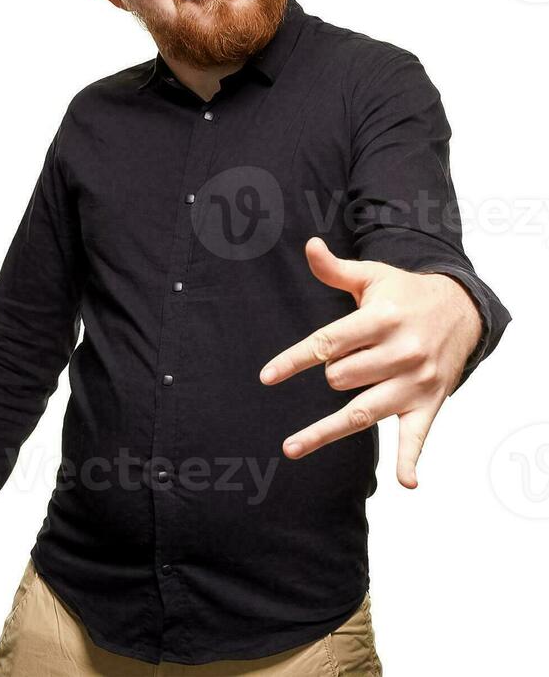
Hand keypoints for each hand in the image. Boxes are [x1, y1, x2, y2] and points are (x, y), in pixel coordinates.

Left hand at [259, 236, 482, 488]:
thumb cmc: (404, 294)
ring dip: (326, 430)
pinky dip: (411, 460)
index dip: (294, 360)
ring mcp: (416, 382)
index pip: (328, 343)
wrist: (462, 310)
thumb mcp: (371, 276)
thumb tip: (309, 245)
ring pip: (363, 411)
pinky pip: (418, 436)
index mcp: (382, 319)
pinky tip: (406, 482)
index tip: (266, 377)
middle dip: (329, 374)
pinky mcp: (429, 403)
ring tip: (291, 447)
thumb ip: (334, 269)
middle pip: (342, 377)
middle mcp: (401, 353)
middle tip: (340, 364)